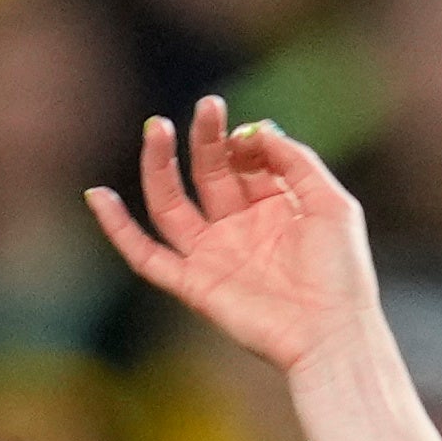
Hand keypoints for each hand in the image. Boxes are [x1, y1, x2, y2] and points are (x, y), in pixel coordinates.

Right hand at [89, 100, 382, 374]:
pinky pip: (147, 257)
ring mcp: (213, 255)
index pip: (244, 160)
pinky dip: (119, 230)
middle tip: (206, 107)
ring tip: (157, 127)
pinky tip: (98, 197)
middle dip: (204, 138)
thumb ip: (297, 161)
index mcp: (273, 207)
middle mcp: (238, 227)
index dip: (244, 140)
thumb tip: (256, 129)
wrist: (333, 333)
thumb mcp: (331, 202)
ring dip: (159, 166)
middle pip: (207, 173)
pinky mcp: (194, 285)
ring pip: (171, 204)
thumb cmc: (342, 274)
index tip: (250, 132)